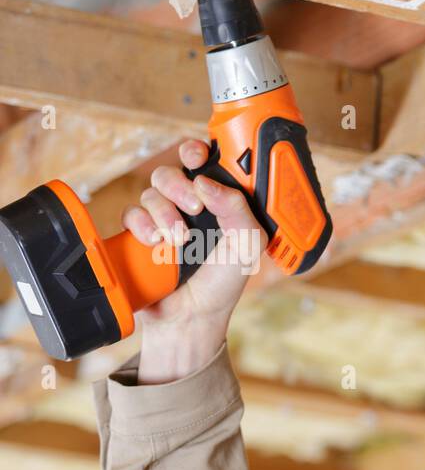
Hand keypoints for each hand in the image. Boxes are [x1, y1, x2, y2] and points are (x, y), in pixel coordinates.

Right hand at [121, 139, 266, 382]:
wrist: (190, 318)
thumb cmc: (224, 283)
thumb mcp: (247, 244)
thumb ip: (237, 208)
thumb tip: (205, 182)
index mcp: (221, 204)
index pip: (207, 163)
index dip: (198, 152)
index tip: (198, 157)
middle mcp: (192, 208)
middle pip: (174, 171)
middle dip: (181, 186)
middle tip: (195, 208)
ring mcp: (165, 219)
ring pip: (152, 190)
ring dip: (165, 211)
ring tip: (178, 240)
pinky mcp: (142, 234)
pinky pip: (132, 212)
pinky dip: (143, 225)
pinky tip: (156, 243)